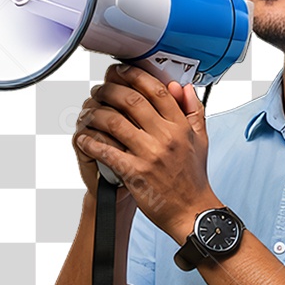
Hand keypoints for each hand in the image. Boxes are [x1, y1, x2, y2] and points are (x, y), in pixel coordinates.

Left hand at [74, 63, 217, 241]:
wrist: (192, 212)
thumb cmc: (193, 179)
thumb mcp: (201, 140)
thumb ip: (193, 111)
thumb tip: (182, 88)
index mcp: (181, 126)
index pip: (156, 90)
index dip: (134, 76)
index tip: (120, 72)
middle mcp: (166, 137)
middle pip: (131, 100)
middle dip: (109, 91)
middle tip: (99, 91)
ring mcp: (150, 155)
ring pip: (114, 122)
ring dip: (95, 114)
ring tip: (88, 114)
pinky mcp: (135, 173)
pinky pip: (107, 151)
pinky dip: (91, 143)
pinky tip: (83, 140)